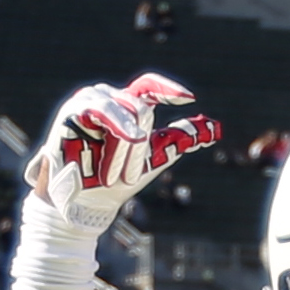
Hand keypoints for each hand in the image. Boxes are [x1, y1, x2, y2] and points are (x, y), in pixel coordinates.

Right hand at [25, 72, 220, 231]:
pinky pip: (104, 110)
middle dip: (140, 148)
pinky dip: (117, 127)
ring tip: (115, 176)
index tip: (189, 99)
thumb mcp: (155, 156)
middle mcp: (107, 97)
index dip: (168, 90)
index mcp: (124, 104)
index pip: (149, 86)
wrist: (84, 203)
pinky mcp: (73, 109)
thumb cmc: (114, 180)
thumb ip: (181, 138)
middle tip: (127, 178)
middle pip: (142, 108)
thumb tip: (216, 127)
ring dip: (127, 149)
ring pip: (128, 111)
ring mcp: (89, 100)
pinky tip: (127, 139)